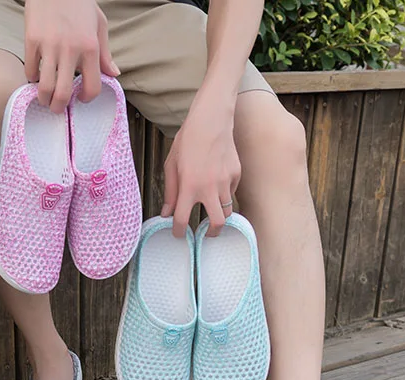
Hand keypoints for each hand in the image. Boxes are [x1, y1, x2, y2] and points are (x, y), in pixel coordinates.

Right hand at [24, 0, 119, 113]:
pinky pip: (30, 70)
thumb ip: (105, 53)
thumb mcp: (99, 24)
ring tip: (45, 98)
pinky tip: (36, 75)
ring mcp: (50, 46)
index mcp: (90, 47)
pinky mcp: (32, 40)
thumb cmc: (79, 4)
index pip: (92, 87)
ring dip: (44, 98)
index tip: (81, 98)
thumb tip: (114, 74)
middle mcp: (70, 50)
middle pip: (63, 93)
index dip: (86, 98)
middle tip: (57, 108)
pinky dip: (32, 78)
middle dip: (59, 107)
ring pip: (45, 87)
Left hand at [161, 97, 240, 237]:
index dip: (178, 231)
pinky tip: (218, 185)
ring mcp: (226, 181)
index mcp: (189, 186)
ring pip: (228, 210)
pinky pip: (232, 192)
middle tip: (207, 234)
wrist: (211, 120)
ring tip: (213, 213)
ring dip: (220, 215)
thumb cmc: (188, 141)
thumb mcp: (171, 166)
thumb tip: (167, 213)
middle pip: (217, 223)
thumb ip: (170, 192)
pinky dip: (225, 194)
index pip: (182, 219)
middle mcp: (210, 187)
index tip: (178, 233)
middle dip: (212, 233)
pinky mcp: (236, 174)